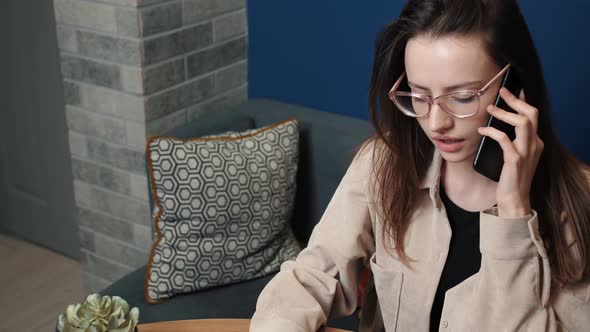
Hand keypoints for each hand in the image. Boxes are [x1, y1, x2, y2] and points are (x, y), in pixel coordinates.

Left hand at [477, 88, 543, 217]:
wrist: (514, 200)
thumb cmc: (510, 178)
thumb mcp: (513, 156)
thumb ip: (510, 141)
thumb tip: (493, 124)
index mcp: (535, 143)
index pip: (532, 116)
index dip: (522, 101)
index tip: (510, 90)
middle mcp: (534, 145)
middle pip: (531, 114)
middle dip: (515, 100)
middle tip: (501, 92)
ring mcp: (526, 153)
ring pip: (522, 123)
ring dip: (504, 113)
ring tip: (490, 108)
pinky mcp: (515, 161)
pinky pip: (504, 140)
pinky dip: (492, 131)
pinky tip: (482, 130)